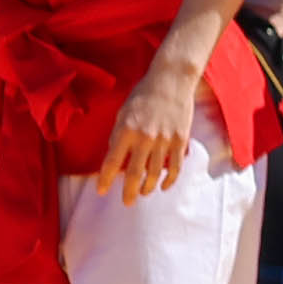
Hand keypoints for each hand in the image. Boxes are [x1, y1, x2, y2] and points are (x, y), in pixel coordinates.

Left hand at [105, 59, 203, 203]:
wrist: (171, 81)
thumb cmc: (143, 95)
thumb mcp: (123, 113)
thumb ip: (118, 136)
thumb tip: (117, 159)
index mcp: (126, 130)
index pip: (112, 162)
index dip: (105, 180)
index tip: (102, 191)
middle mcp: (145, 138)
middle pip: (134, 174)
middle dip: (129, 192)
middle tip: (127, 202)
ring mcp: (164, 140)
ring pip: (155, 173)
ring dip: (147, 187)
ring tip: (143, 193)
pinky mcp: (180, 140)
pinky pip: (175, 167)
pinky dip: (169, 180)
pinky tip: (163, 186)